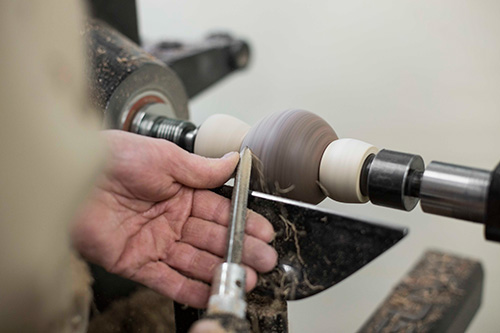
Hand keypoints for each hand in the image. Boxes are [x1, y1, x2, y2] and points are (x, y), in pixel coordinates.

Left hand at [72, 130, 276, 307]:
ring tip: (245, 279)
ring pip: (194, 261)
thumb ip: (202, 168)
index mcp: (181, 192)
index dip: (243, 222)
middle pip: (212, 239)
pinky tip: (211, 292)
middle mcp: (171, 219)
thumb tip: (234, 160)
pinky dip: (189, 288)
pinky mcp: (136, 262)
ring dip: (220, 271)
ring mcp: (155, 242)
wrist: (72, 177)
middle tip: (264, 261)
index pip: (220, 211)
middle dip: (240, 250)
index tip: (265, 233)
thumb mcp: (166, 157)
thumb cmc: (115, 158)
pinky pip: (167, 279)